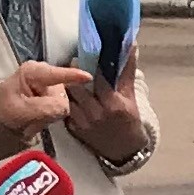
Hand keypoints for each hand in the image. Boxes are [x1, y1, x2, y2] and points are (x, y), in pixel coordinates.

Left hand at [0, 58, 91, 134]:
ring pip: (63, 104)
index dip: (73, 76)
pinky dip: (51, 115)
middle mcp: (46, 73)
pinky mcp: (58, 93)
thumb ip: (42, 108)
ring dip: (49, 114)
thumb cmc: (6, 108)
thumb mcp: (19, 110)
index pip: (57, 75)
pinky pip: (62, 107)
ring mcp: (53, 83)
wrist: (2, 114)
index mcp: (33, 71)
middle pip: (62, 95)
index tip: (88, 77)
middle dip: (50, 109)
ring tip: (33, 115)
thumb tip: (63, 107)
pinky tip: (39, 115)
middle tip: (32, 116)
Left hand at [60, 47, 146, 165]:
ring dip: (65, 85)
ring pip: (66, 97)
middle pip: (75, 87)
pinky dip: (63, 99)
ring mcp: (83, 122)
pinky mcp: (74, 129)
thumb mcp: (130, 95)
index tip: (85, 52)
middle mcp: (96, 113)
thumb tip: (130, 44)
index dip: (89, 64)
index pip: (96, 79)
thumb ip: (127, 69)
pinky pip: (64, 108)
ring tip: (65, 75)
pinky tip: (64, 92)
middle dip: (72, 73)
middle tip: (72, 62)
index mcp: (113, 104)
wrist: (125, 150)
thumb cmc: (129, 120)